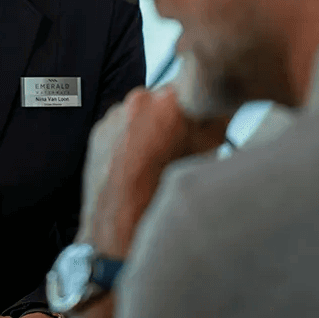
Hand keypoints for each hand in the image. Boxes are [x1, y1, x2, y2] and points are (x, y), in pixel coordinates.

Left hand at [89, 86, 231, 256]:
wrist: (118, 229)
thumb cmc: (162, 197)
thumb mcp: (207, 159)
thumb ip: (217, 125)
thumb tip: (220, 110)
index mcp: (168, 102)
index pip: (195, 88)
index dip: (204, 107)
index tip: (209, 122)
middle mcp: (138, 100)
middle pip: (168, 100)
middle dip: (177, 118)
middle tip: (185, 146)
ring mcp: (114, 115)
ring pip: (144, 113)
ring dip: (153, 128)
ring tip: (157, 161)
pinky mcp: (98, 131)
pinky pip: (123, 127)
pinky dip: (132, 139)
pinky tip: (138, 165)